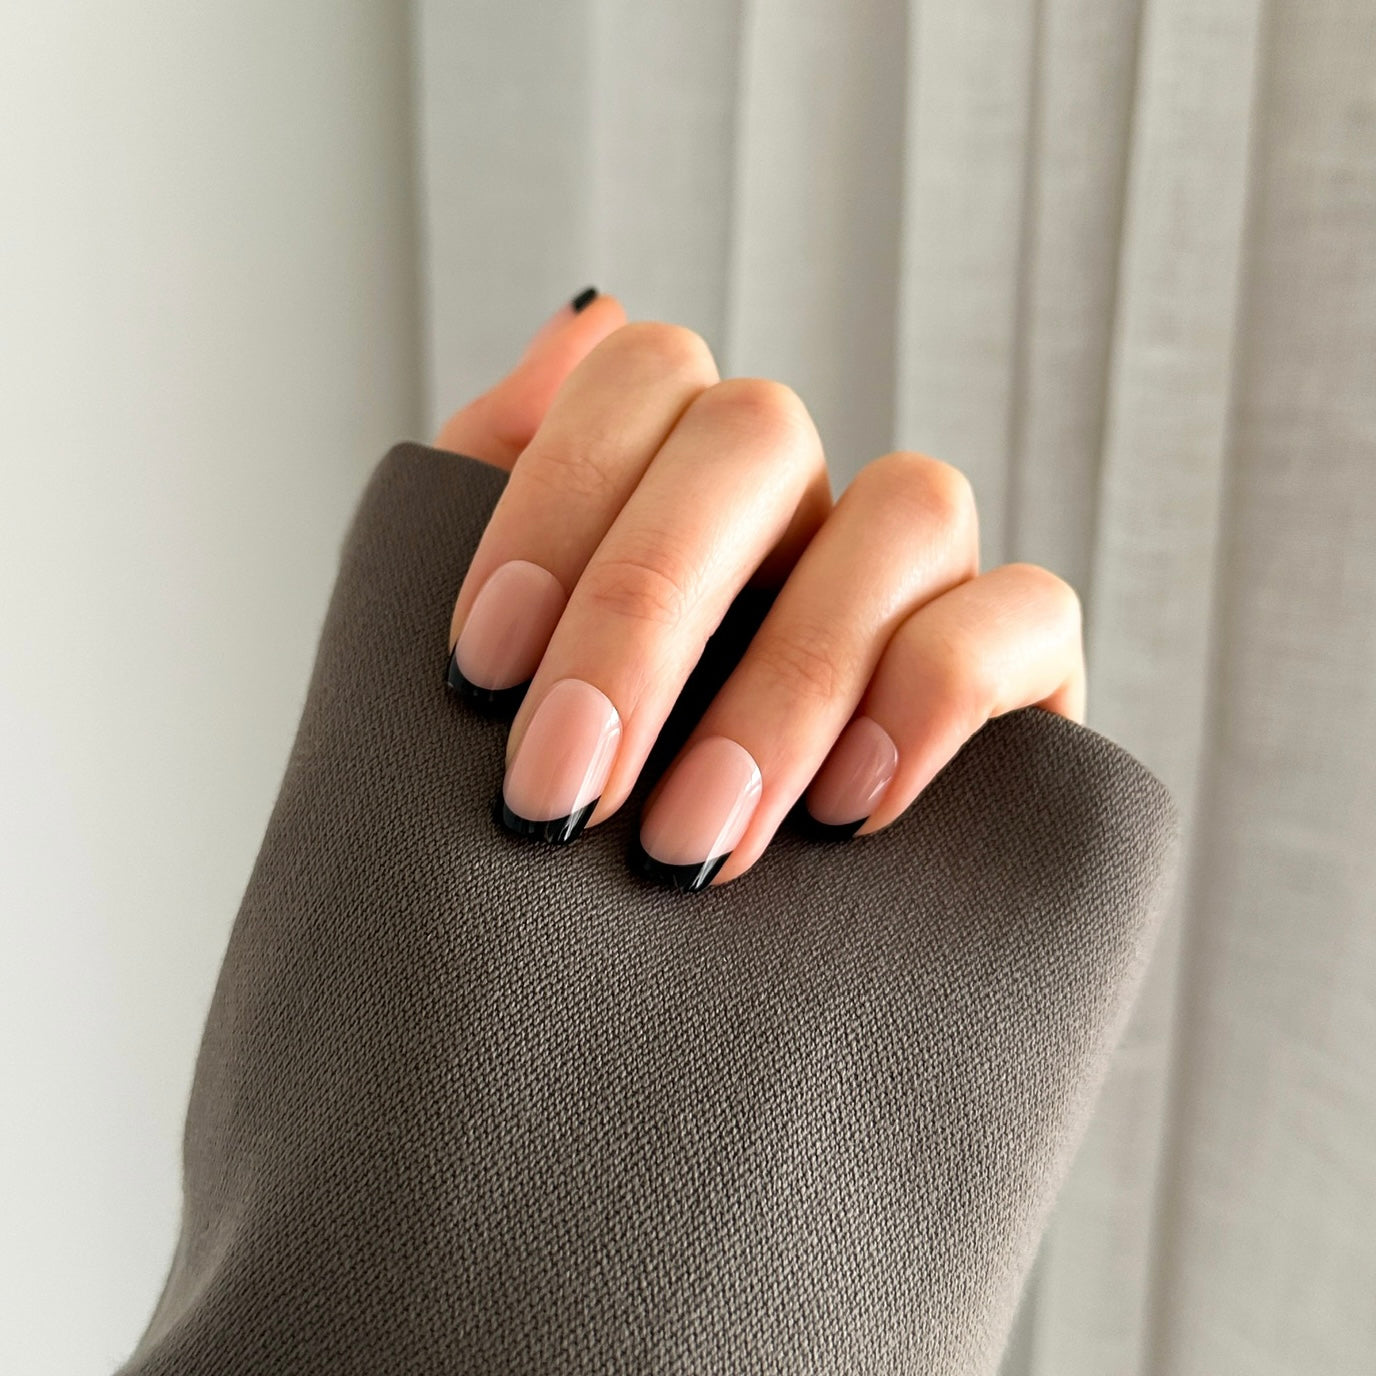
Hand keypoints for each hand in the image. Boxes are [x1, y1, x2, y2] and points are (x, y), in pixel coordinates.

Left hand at [435, 288, 1085, 890]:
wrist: (656, 1020)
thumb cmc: (566, 830)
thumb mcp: (487, 672)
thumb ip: (490, 490)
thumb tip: (575, 315)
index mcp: (673, 482)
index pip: (640, 378)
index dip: (554, 500)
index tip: (478, 674)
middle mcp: (804, 507)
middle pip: (760, 431)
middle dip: (645, 610)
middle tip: (562, 792)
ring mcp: (916, 580)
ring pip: (910, 505)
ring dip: (789, 677)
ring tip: (697, 841)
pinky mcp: (1023, 672)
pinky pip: (1028, 608)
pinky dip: (935, 692)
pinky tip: (851, 812)